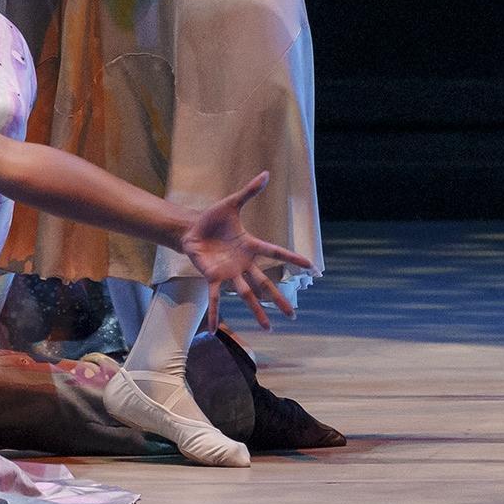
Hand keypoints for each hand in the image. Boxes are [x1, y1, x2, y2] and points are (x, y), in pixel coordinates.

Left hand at [176, 173, 312, 331]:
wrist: (192, 228)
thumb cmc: (213, 219)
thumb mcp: (231, 203)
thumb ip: (249, 191)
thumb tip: (266, 174)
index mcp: (250, 245)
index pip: (276, 252)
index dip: (293, 259)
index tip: (312, 267)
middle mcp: (243, 263)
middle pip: (265, 283)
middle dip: (278, 299)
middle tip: (294, 314)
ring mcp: (229, 273)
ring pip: (246, 294)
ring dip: (256, 312)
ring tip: (269, 329)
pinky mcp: (213, 277)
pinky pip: (215, 297)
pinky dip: (215, 314)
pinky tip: (215, 330)